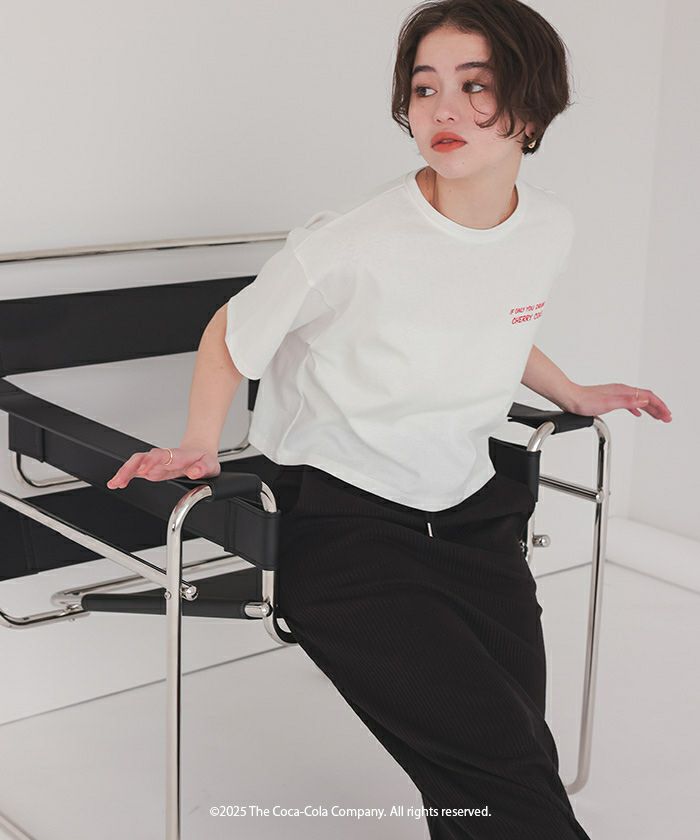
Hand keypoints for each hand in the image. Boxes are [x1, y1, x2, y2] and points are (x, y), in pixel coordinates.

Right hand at [106, 445, 220, 489]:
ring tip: (115, 483)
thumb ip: (202, 468)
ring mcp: (156, 462)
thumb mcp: (210, 466)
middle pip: (143, 457)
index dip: (152, 461)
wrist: (200, 453)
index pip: (162, 456)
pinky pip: (135, 469)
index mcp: (178, 456)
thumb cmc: (203, 460)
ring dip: (125, 472)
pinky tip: (116, 483)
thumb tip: (195, 472)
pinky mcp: (151, 467)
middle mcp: (163, 457)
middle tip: (122, 479)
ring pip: (136, 462)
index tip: (144, 469)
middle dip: (131, 467)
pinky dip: (125, 476)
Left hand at [570, 383, 671, 421]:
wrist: (569, 398)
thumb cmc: (584, 401)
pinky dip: (637, 408)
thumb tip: (644, 399)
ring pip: (638, 400)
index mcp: (623, 391)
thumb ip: (627, 402)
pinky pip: (629, 403)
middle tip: (667, 418)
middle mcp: (621, 391)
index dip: (660, 406)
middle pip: (645, 398)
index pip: (648, 396)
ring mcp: (616, 394)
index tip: (667, 415)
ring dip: (650, 408)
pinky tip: (637, 413)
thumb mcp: (608, 403)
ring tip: (657, 416)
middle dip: (658, 408)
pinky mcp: (610, 399)